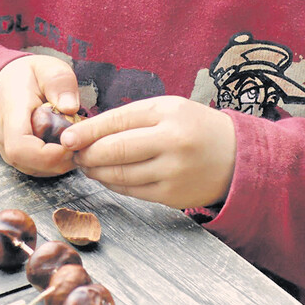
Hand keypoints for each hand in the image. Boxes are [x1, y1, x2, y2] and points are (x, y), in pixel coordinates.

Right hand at [0, 54, 79, 176]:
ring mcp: (9, 151)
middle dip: (63, 159)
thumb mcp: (47, 67)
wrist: (4, 84)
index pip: (20, 147)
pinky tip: (67, 145)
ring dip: (62, 162)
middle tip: (83, 141)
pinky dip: (58, 162)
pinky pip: (39, 169)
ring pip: (37, 170)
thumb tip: (70, 107)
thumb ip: (59, 82)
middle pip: (32, 164)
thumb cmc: (28, 76)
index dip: (48, 153)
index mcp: (11, 114)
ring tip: (76, 140)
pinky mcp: (19, 158)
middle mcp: (5, 138)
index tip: (71, 142)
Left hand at [61, 96, 235, 208]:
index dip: (86, 131)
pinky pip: (132, 191)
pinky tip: (105, 177)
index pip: (117, 121)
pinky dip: (113, 184)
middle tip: (72, 153)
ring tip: (85, 164)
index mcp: (168, 112)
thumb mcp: (168, 109)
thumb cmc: (194, 127)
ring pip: (120, 174)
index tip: (66, 137)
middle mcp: (171, 141)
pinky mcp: (173, 196)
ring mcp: (173, 171)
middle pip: (115, 150)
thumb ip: (130, 117)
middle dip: (87, 153)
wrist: (238, 158)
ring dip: (96, 171)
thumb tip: (87, 131)